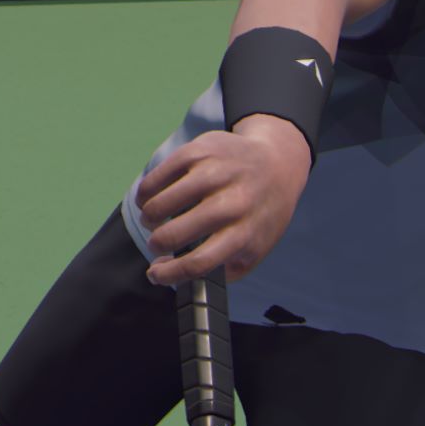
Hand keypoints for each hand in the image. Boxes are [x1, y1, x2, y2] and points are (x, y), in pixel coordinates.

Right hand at [135, 117, 313, 285]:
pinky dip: (147, 191)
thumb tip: (169, 274)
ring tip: (152, 220)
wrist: (278, 162)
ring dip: (148, 217)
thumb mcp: (255, 247)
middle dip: (156, 243)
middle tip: (156, 243)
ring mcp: (215, 173)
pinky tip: (151, 197)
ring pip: (160, 203)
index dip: (170, 274)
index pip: (199, 262)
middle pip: (175, 233)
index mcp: (245, 232)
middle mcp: (231, 203)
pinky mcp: (200, 151)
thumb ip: (221, 269)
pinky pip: (158, 176)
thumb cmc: (261, 212)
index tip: (155, 274)